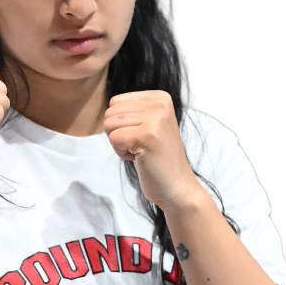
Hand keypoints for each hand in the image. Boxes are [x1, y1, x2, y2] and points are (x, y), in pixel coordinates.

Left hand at [103, 90, 203, 210]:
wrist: (177, 186)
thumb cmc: (158, 158)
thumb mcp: (149, 125)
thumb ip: (132, 112)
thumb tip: (108, 108)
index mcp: (160, 97)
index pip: (115, 102)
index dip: (121, 124)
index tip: (142, 136)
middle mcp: (159, 104)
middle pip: (110, 113)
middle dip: (118, 134)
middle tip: (141, 146)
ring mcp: (154, 119)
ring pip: (109, 125)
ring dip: (120, 144)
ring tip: (141, 151)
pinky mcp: (146, 136)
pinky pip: (113, 139)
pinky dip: (121, 153)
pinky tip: (140, 158)